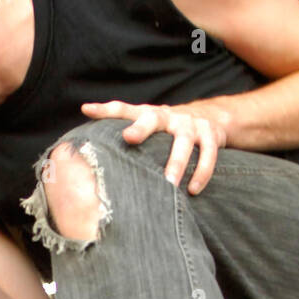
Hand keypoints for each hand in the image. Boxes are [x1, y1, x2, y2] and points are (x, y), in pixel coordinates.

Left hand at [80, 99, 226, 193]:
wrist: (212, 117)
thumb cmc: (169, 129)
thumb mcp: (148, 125)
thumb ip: (122, 125)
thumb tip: (85, 113)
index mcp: (150, 114)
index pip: (124, 109)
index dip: (105, 109)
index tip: (87, 109)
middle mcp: (169, 116)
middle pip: (153, 118)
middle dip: (141, 128)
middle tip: (129, 138)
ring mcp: (191, 124)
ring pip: (184, 142)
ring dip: (177, 163)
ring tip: (169, 184)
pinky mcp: (211, 135)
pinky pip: (208, 155)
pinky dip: (202, 173)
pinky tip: (193, 190)